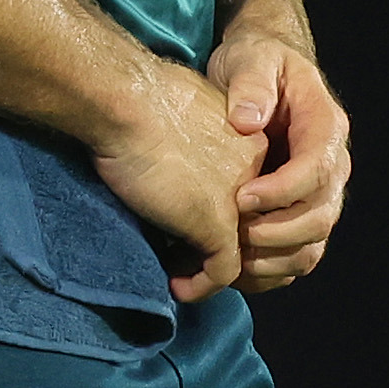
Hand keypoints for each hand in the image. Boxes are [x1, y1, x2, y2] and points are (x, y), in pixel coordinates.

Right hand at [88, 58, 269, 302]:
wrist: (129, 103)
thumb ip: (198, 144)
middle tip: (192, 260)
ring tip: (183, 275)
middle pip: (257, 225)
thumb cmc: (142, 100)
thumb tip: (179, 166)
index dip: (231, 216)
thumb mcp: (185, 117)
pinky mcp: (218, 225)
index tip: (194, 226)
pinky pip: (222, 273)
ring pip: (246, 256)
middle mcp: (259, 173)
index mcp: (253, 142)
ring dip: (215, 273)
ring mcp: (242, 202)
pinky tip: (177, 286)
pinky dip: (200, 287)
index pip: (257, 194)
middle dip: (230, 250)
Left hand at [209, 21, 352, 290]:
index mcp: (325, 126)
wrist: (257, 75)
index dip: (283, 191)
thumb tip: (247, 123)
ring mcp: (319, 196)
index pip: (318, 169)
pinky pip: (296, 258)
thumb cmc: (255, 62)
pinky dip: (269, 273)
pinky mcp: (300, 216)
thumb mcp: (251, 58)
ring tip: (230, 260)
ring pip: (312, 245)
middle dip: (277, 233)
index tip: (241, 198)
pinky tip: (233, 271)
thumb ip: (252, 84)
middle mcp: (332, 166)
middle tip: (232, 234)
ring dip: (273, 260)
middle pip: (320, 216)